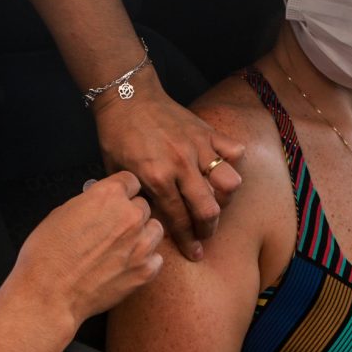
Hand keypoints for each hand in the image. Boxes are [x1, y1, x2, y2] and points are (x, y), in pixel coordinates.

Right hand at [9, 171, 163, 332]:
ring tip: (122, 247)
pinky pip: (156, 258)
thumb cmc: (47, 256)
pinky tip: (127, 266)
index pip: (131, 181)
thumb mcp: (62, 213)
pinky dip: (145, 261)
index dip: (122, 191)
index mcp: (108, 195)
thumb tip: (98, 203)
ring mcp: (140, 243)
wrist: (49, 294)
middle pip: (143, 205)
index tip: (118, 199)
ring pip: (155, 229)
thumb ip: (89, 203)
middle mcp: (129, 215)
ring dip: (142, 235)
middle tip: (114, 229)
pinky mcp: (145, 270)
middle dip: (130, 214)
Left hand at [93, 74, 244, 260]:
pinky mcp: (207, 132)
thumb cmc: (118, 137)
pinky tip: (221, 169)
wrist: (127, 98)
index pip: (179, 219)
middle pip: (209, 209)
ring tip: (214, 202)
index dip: (188, 241)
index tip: (195, 254)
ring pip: (229, 183)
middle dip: (208, 229)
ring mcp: (198, 147)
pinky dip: (231, 163)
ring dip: (224, 198)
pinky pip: (233, 151)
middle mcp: (181, 165)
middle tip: (205, 233)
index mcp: (156, 177)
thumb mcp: (118, 173)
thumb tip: (150, 222)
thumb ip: (136, 199)